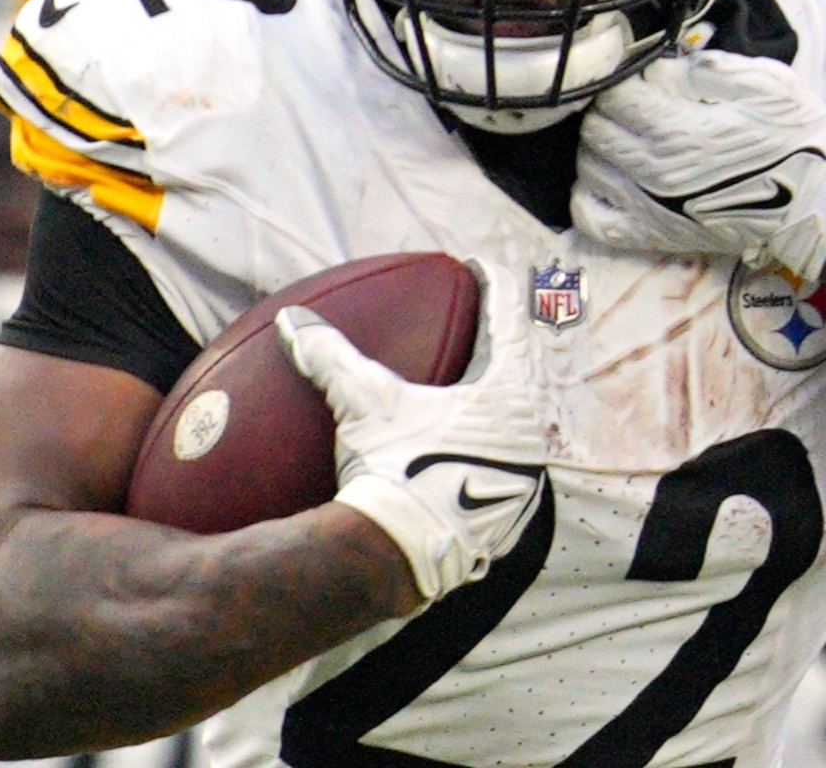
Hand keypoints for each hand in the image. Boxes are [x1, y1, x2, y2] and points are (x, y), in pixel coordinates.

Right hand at [277, 263, 546, 614]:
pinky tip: (464, 440)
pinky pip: (508, 455)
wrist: (402, 558)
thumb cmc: (396, 472)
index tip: (476, 267)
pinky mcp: (511, 507)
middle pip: (523, 362)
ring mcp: (527, 472)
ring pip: (521, 412)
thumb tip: (294, 321)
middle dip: (501, 335)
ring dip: (500, 389)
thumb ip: (331, 356)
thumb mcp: (365, 404)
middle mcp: (530, 427)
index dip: (494, 283)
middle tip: (479, 313)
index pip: (510, 316)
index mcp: (509, 392)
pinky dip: (490, 435)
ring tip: (474, 374)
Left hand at [572, 50, 825, 283]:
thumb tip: (657, 66)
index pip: (613, 94)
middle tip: (638, 105)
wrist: (814, 202)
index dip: (626, 79)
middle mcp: (652, 171)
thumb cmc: (791, 138)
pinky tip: (612, 178)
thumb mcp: (762, 83)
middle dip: (610, 109)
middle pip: (594, 127)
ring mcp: (646, 208)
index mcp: (676, 130)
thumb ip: (702, 69)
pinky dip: (589, 193)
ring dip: (600, 146)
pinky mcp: (649, 236)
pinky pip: (589, 216)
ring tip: (630, 138)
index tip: (647, 79)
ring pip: (587, 165)